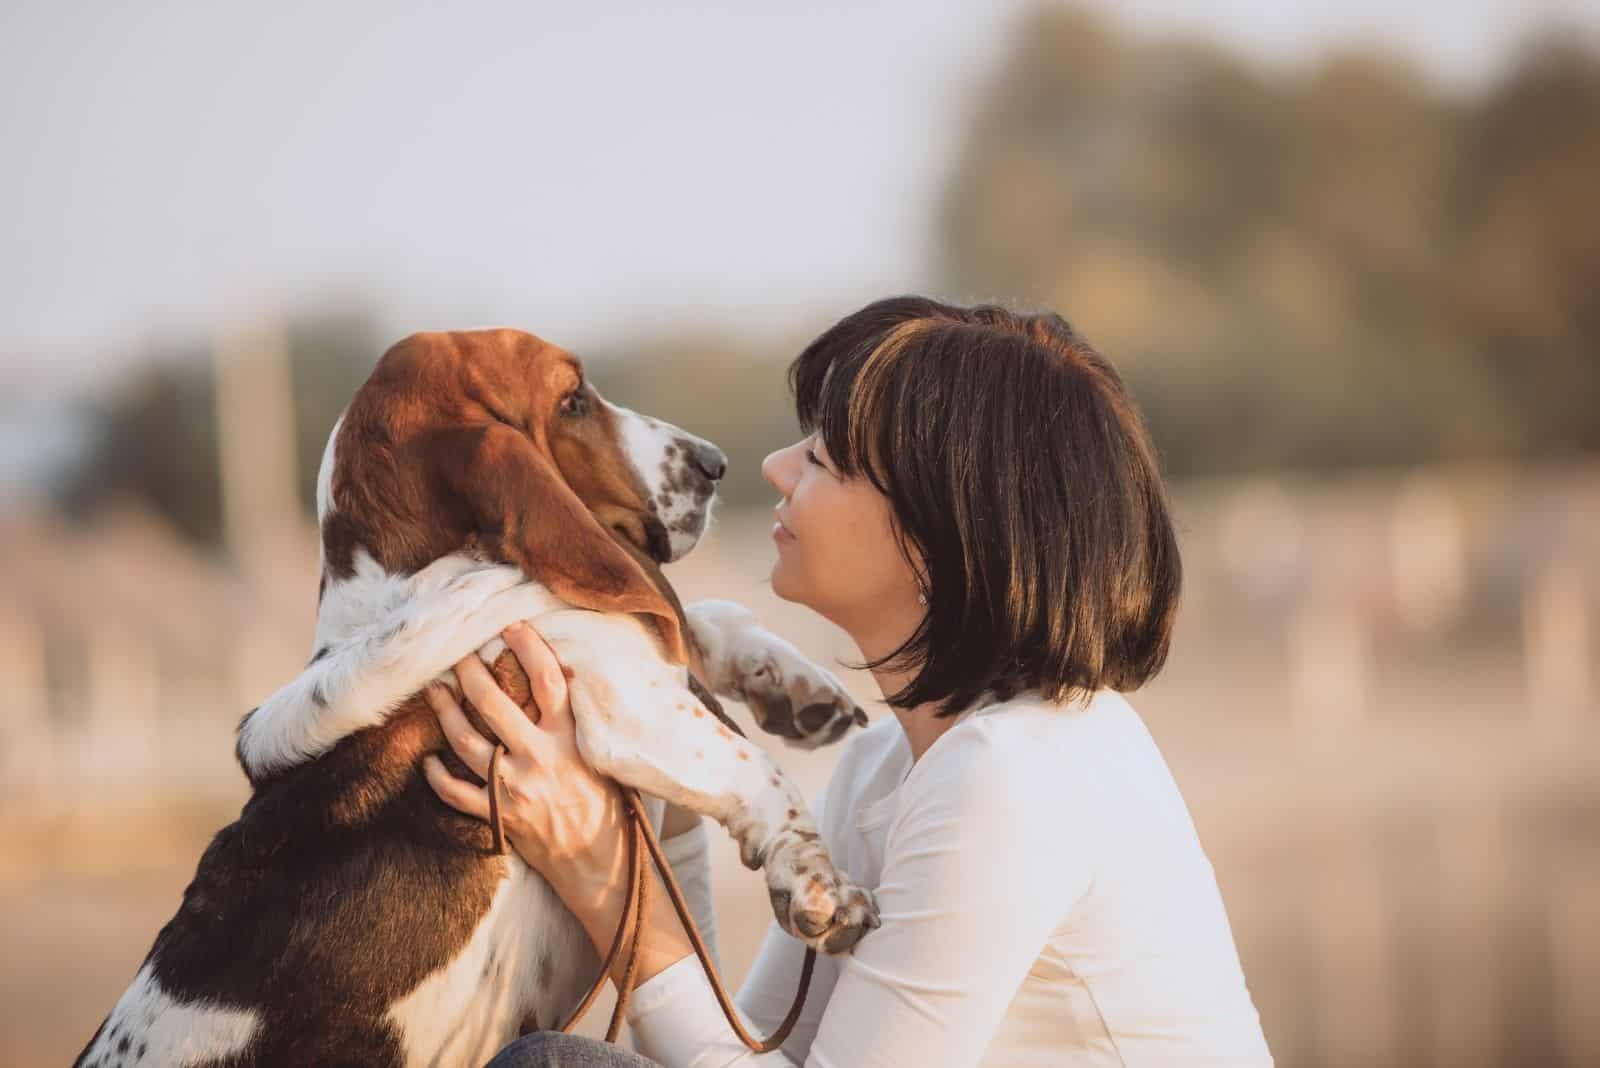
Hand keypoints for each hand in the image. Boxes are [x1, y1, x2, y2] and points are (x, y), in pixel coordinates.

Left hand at [422, 622, 696, 985]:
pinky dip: (438, 776)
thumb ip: (579, 723)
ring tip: (435, 693)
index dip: (529, 648)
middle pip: (495, 703)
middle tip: (458, 655)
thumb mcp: (604, 757)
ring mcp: (515, 787)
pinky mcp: (499, 815)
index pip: (548, 680)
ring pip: (467, 743)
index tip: (512, 627)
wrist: (601, 865)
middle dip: (470, 674)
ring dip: (446, 714)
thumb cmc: (609, 807)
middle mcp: (541, 757)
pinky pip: (456, 793)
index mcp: (572, 738)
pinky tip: (429, 761)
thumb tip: (563, 680)